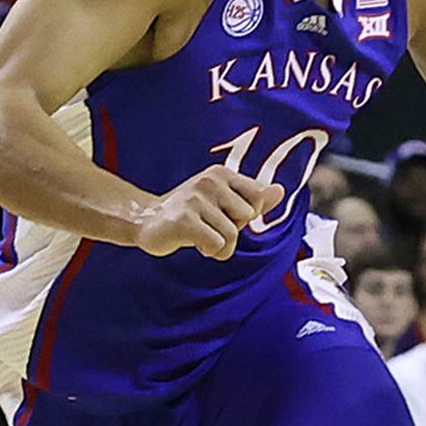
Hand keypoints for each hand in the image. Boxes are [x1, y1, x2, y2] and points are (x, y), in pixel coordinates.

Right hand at [136, 166, 283, 259]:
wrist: (146, 221)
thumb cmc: (189, 214)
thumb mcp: (223, 203)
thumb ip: (253, 198)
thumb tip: (280, 191)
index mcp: (221, 174)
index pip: (258, 196)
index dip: (246, 213)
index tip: (224, 214)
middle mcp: (209, 181)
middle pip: (248, 215)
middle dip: (234, 229)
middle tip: (210, 226)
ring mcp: (195, 199)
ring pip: (232, 234)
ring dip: (220, 245)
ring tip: (201, 236)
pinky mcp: (184, 219)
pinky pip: (217, 244)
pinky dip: (210, 251)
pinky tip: (195, 243)